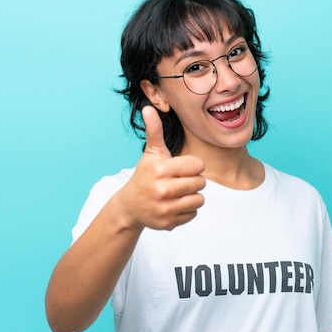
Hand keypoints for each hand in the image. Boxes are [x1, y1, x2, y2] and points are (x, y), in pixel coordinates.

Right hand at [118, 106, 205, 230]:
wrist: (130, 206)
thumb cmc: (145, 175)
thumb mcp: (151, 153)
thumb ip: (154, 130)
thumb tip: (148, 107)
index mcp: (160, 170)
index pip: (197, 165)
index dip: (192, 165)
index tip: (180, 167)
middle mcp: (162, 190)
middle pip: (200, 183)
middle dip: (193, 180)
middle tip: (180, 181)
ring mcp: (165, 209)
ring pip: (199, 200)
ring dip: (192, 196)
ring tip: (179, 192)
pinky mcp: (168, 223)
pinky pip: (193, 214)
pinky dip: (187, 210)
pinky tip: (174, 205)